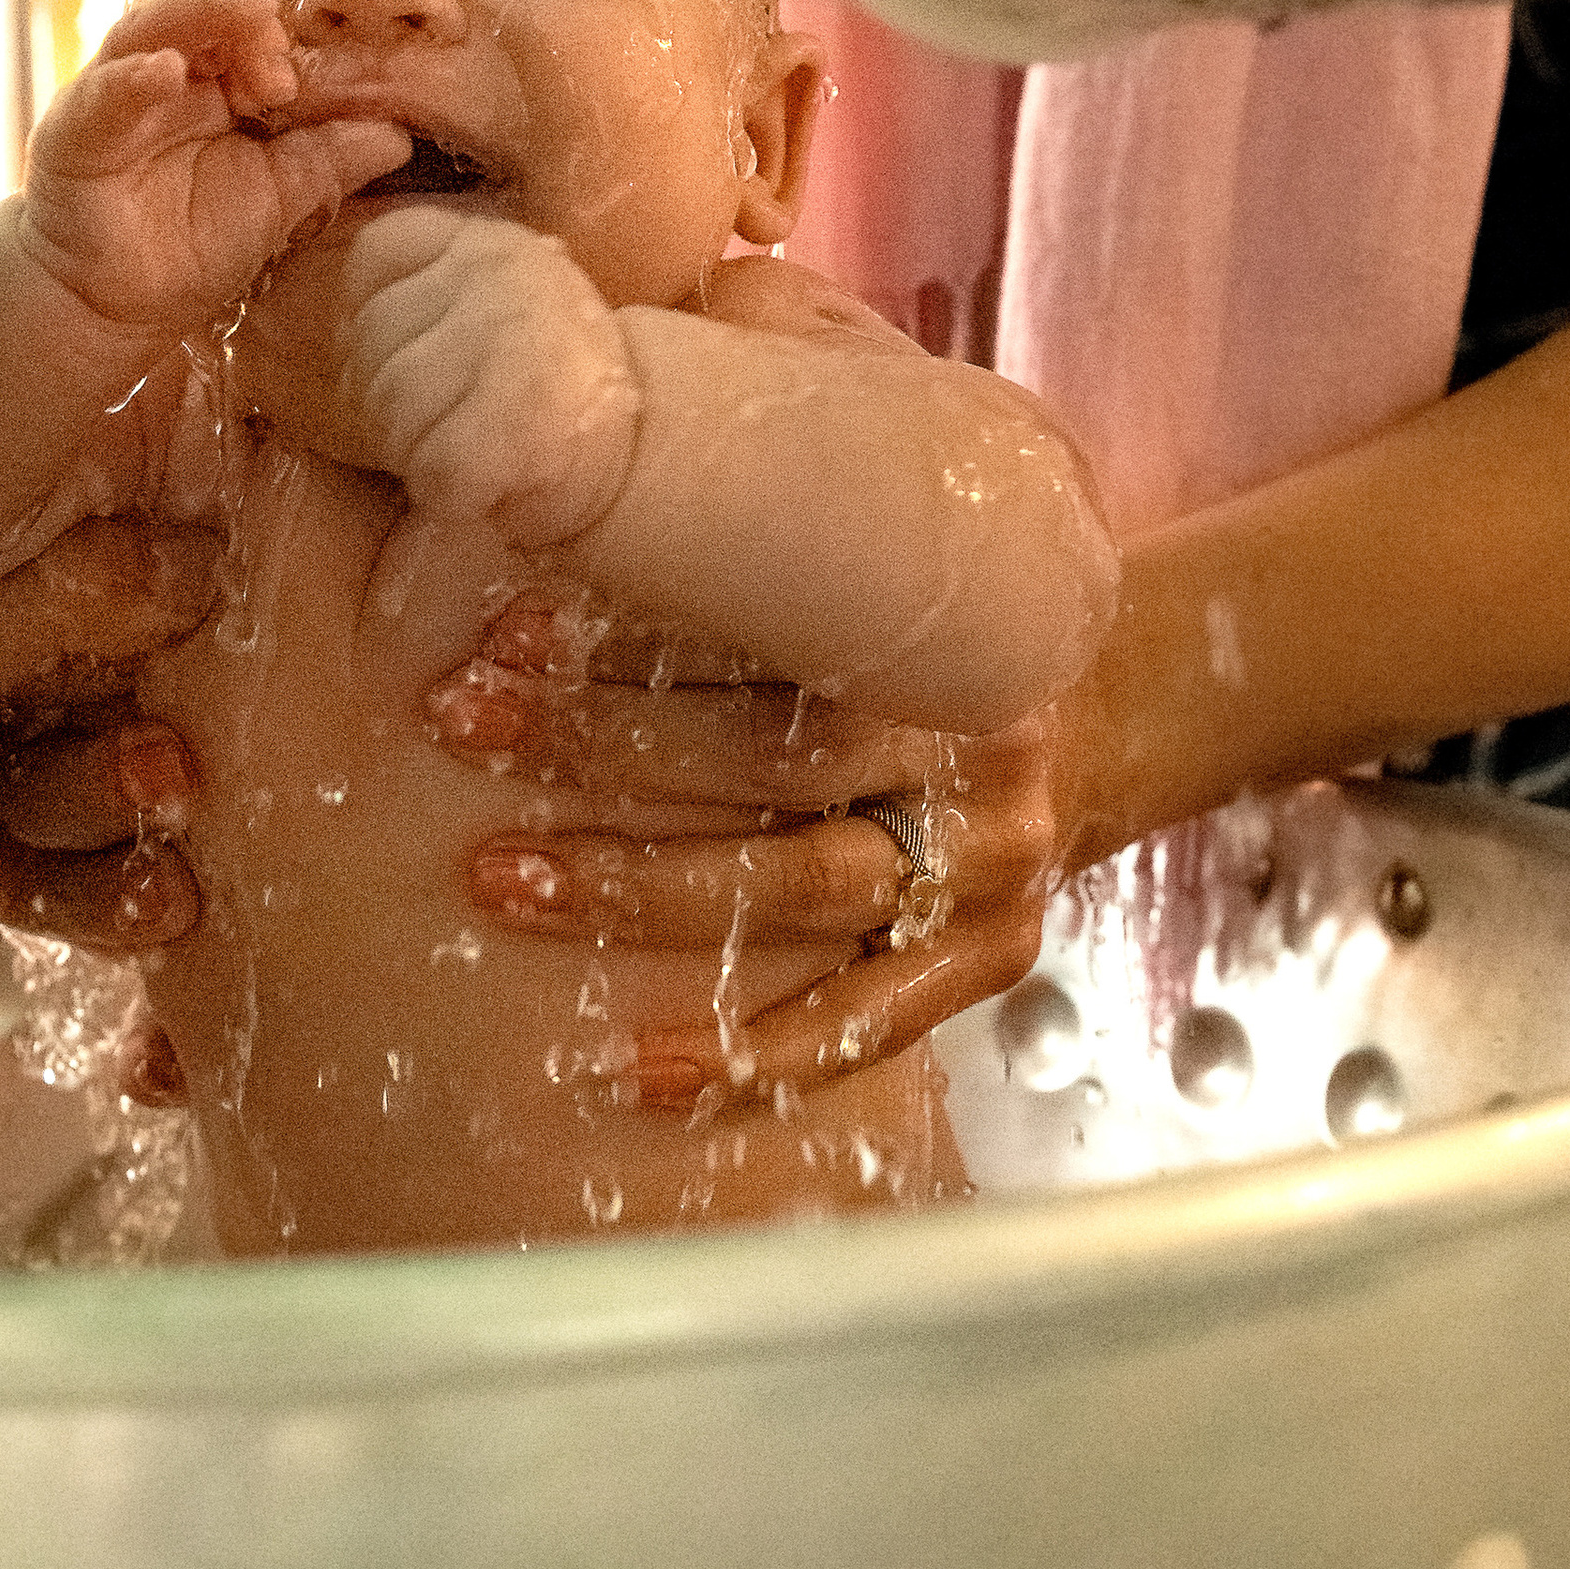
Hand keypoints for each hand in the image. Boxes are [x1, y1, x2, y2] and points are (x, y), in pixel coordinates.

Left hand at [0, 518, 220, 981]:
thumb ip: (60, 601)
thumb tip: (205, 563)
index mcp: (9, 574)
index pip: (150, 574)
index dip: (208, 613)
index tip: (244, 648)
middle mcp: (32, 663)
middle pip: (166, 698)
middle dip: (168, 740)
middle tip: (152, 765)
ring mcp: (22, 766)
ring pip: (137, 801)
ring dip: (121, 819)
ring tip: (84, 820)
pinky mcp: (6, 869)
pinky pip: (102, 888)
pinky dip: (126, 902)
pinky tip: (150, 903)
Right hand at [23, 0, 408, 333]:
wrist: (116, 307)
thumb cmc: (192, 246)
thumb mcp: (278, 199)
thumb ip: (329, 161)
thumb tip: (399, 133)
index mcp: (215, 84)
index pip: (251, 33)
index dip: (284, 41)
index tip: (311, 77)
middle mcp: (165, 76)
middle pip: (205, 14)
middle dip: (249, 17)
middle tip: (284, 40)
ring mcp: (116, 96)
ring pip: (152, 29)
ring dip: (201, 17)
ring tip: (249, 16)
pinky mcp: (75, 130)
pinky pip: (105, 93)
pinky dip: (133, 78)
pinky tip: (164, 72)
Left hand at [244, 203, 640, 538]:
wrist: (649, 453)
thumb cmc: (551, 386)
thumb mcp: (497, 301)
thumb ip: (427, 289)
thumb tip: (338, 326)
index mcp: (487, 241)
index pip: (374, 255)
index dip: (375, 321)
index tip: (420, 358)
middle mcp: (498, 274)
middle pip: (370, 344)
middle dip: (392, 403)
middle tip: (455, 421)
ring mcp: (508, 342)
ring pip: (390, 410)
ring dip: (417, 452)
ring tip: (476, 448)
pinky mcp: (515, 423)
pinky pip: (430, 470)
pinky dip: (448, 496)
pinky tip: (488, 484)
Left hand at [429, 595, 1067, 1104]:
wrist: (1111, 710)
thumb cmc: (930, 629)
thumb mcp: (881, 557)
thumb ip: (766, 548)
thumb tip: (554, 496)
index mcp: (950, 627)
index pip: (781, 625)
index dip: (634, 629)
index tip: (504, 626)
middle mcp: (978, 748)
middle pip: (777, 756)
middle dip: (601, 741)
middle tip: (459, 720)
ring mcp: (991, 868)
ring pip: (802, 889)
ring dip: (637, 891)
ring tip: (498, 879)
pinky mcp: (994, 963)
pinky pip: (860, 1027)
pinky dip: (743, 1057)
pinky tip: (628, 1072)